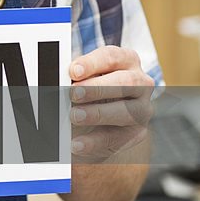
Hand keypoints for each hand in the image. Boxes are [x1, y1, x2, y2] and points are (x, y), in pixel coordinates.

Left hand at [68, 46, 153, 163]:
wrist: (95, 123)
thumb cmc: (89, 91)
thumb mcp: (83, 80)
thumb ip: (76, 78)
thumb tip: (57, 79)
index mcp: (127, 61)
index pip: (113, 57)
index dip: (92, 63)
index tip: (73, 71)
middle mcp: (141, 83)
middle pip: (126, 82)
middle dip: (98, 88)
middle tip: (74, 93)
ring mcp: (143, 108)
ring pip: (127, 111)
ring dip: (98, 114)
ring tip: (75, 116)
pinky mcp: (138, 132)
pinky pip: (119, 139)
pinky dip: (95, 142)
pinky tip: (76, 144)